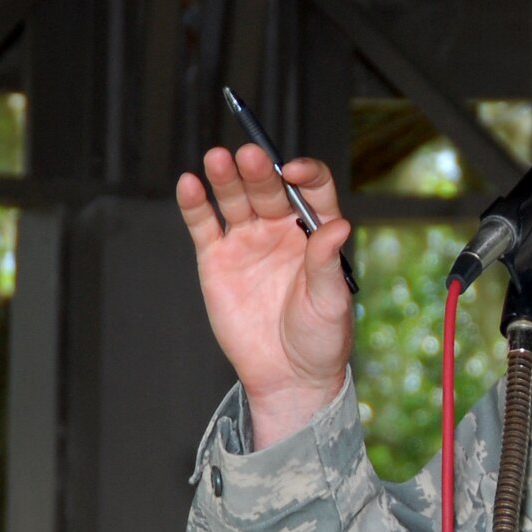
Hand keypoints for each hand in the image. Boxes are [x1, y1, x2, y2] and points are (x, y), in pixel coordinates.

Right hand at [177, 143, 354, 447]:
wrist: (288, 376)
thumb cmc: (320, 340)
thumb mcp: (331, 302)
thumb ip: (327, 262)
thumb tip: (340, 225)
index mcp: (316, 234)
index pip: (312, 191)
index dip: (305, 175)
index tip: (294, 172)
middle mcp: (281, 231)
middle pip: (270, 190)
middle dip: (260, 172)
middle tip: (251, 156)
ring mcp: (247, 242)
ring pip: (235, 199)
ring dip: (226, 177)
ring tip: (219, 159)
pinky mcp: (217, 259)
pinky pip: (204, 225)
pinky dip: (195, 204)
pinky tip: (191, 184)